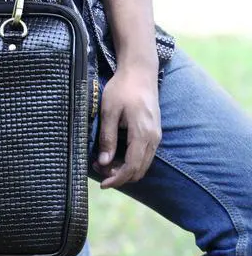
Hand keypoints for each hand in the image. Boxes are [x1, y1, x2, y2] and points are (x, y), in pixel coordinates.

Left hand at [92, 65, 161, 189]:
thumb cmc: (122, 89)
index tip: (102, 183)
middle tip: (98, 169)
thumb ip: (107, 137)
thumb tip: (104, 162)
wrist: (140, 72)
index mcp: (143, 134)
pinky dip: (130, 160)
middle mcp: (153, 138)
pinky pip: (144, 155)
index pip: (132, 167)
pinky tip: (115, 154)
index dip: (117, 179)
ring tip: (103, 161)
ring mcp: (156, 136)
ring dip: (124, 169)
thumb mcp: (109, 111)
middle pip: (139, 170)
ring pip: (142, 164)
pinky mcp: (154, 132)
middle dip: (119, 175)